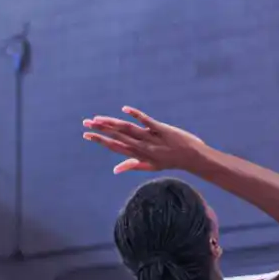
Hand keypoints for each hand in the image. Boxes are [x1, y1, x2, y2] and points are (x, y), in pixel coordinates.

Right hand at [80, 107, 207, 174]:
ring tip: (98, 118)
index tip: (86, 135)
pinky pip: (147, 121)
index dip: (100, 141)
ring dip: (112, 123)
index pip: (115, 147)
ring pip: (128, 129)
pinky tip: (124, 109)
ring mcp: (152, 138)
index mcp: (138, 155)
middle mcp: (143, 147)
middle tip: (86, 123)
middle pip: (118, 137)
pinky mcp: (162, 129)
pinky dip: (135, 115)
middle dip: (101, 130)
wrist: (192, 158)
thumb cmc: (170, 161)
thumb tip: (115, 170)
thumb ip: (131, 165)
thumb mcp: (150, 166)